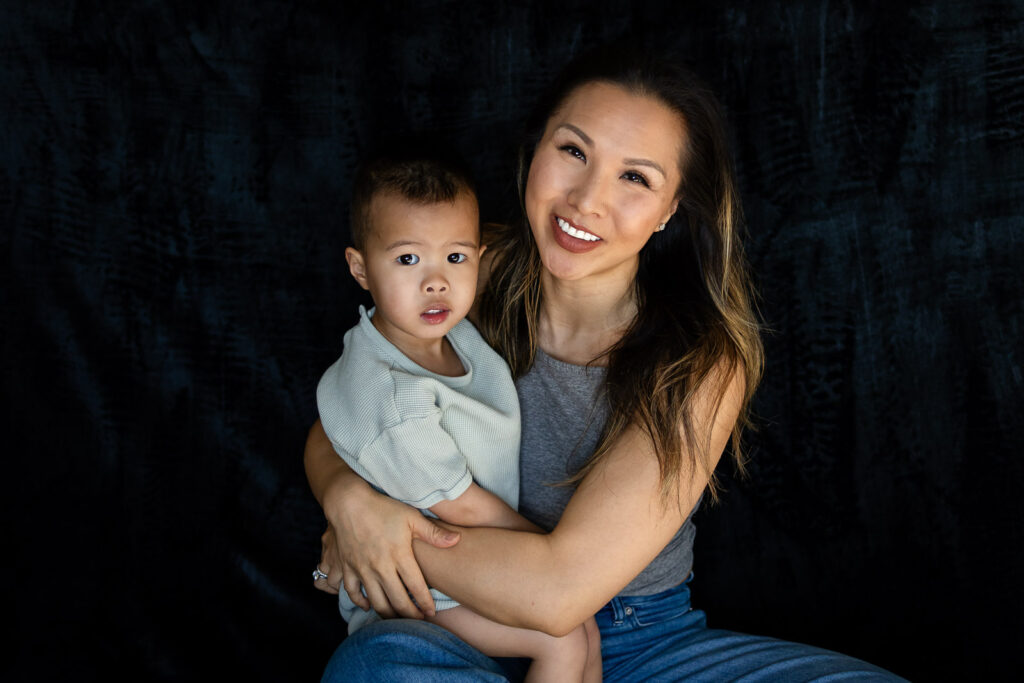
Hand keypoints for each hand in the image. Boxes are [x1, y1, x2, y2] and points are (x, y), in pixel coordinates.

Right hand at [315, 478, 460, 618]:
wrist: (348, 503)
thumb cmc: (383, 508)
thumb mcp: (411, 516)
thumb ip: (434, 532)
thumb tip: (457, 540)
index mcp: (399, 555)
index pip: (416, 587)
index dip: (425, 603)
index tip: (432, 613)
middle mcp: (381, 567)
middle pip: (398, 600)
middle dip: (410, 615)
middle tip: (419, 621)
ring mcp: (363, 570)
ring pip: (377, 602)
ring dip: (389, 614)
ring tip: (399, 619)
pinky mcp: (348, 568)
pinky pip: (354, 593)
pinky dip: (362, 603)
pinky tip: (370, 605)